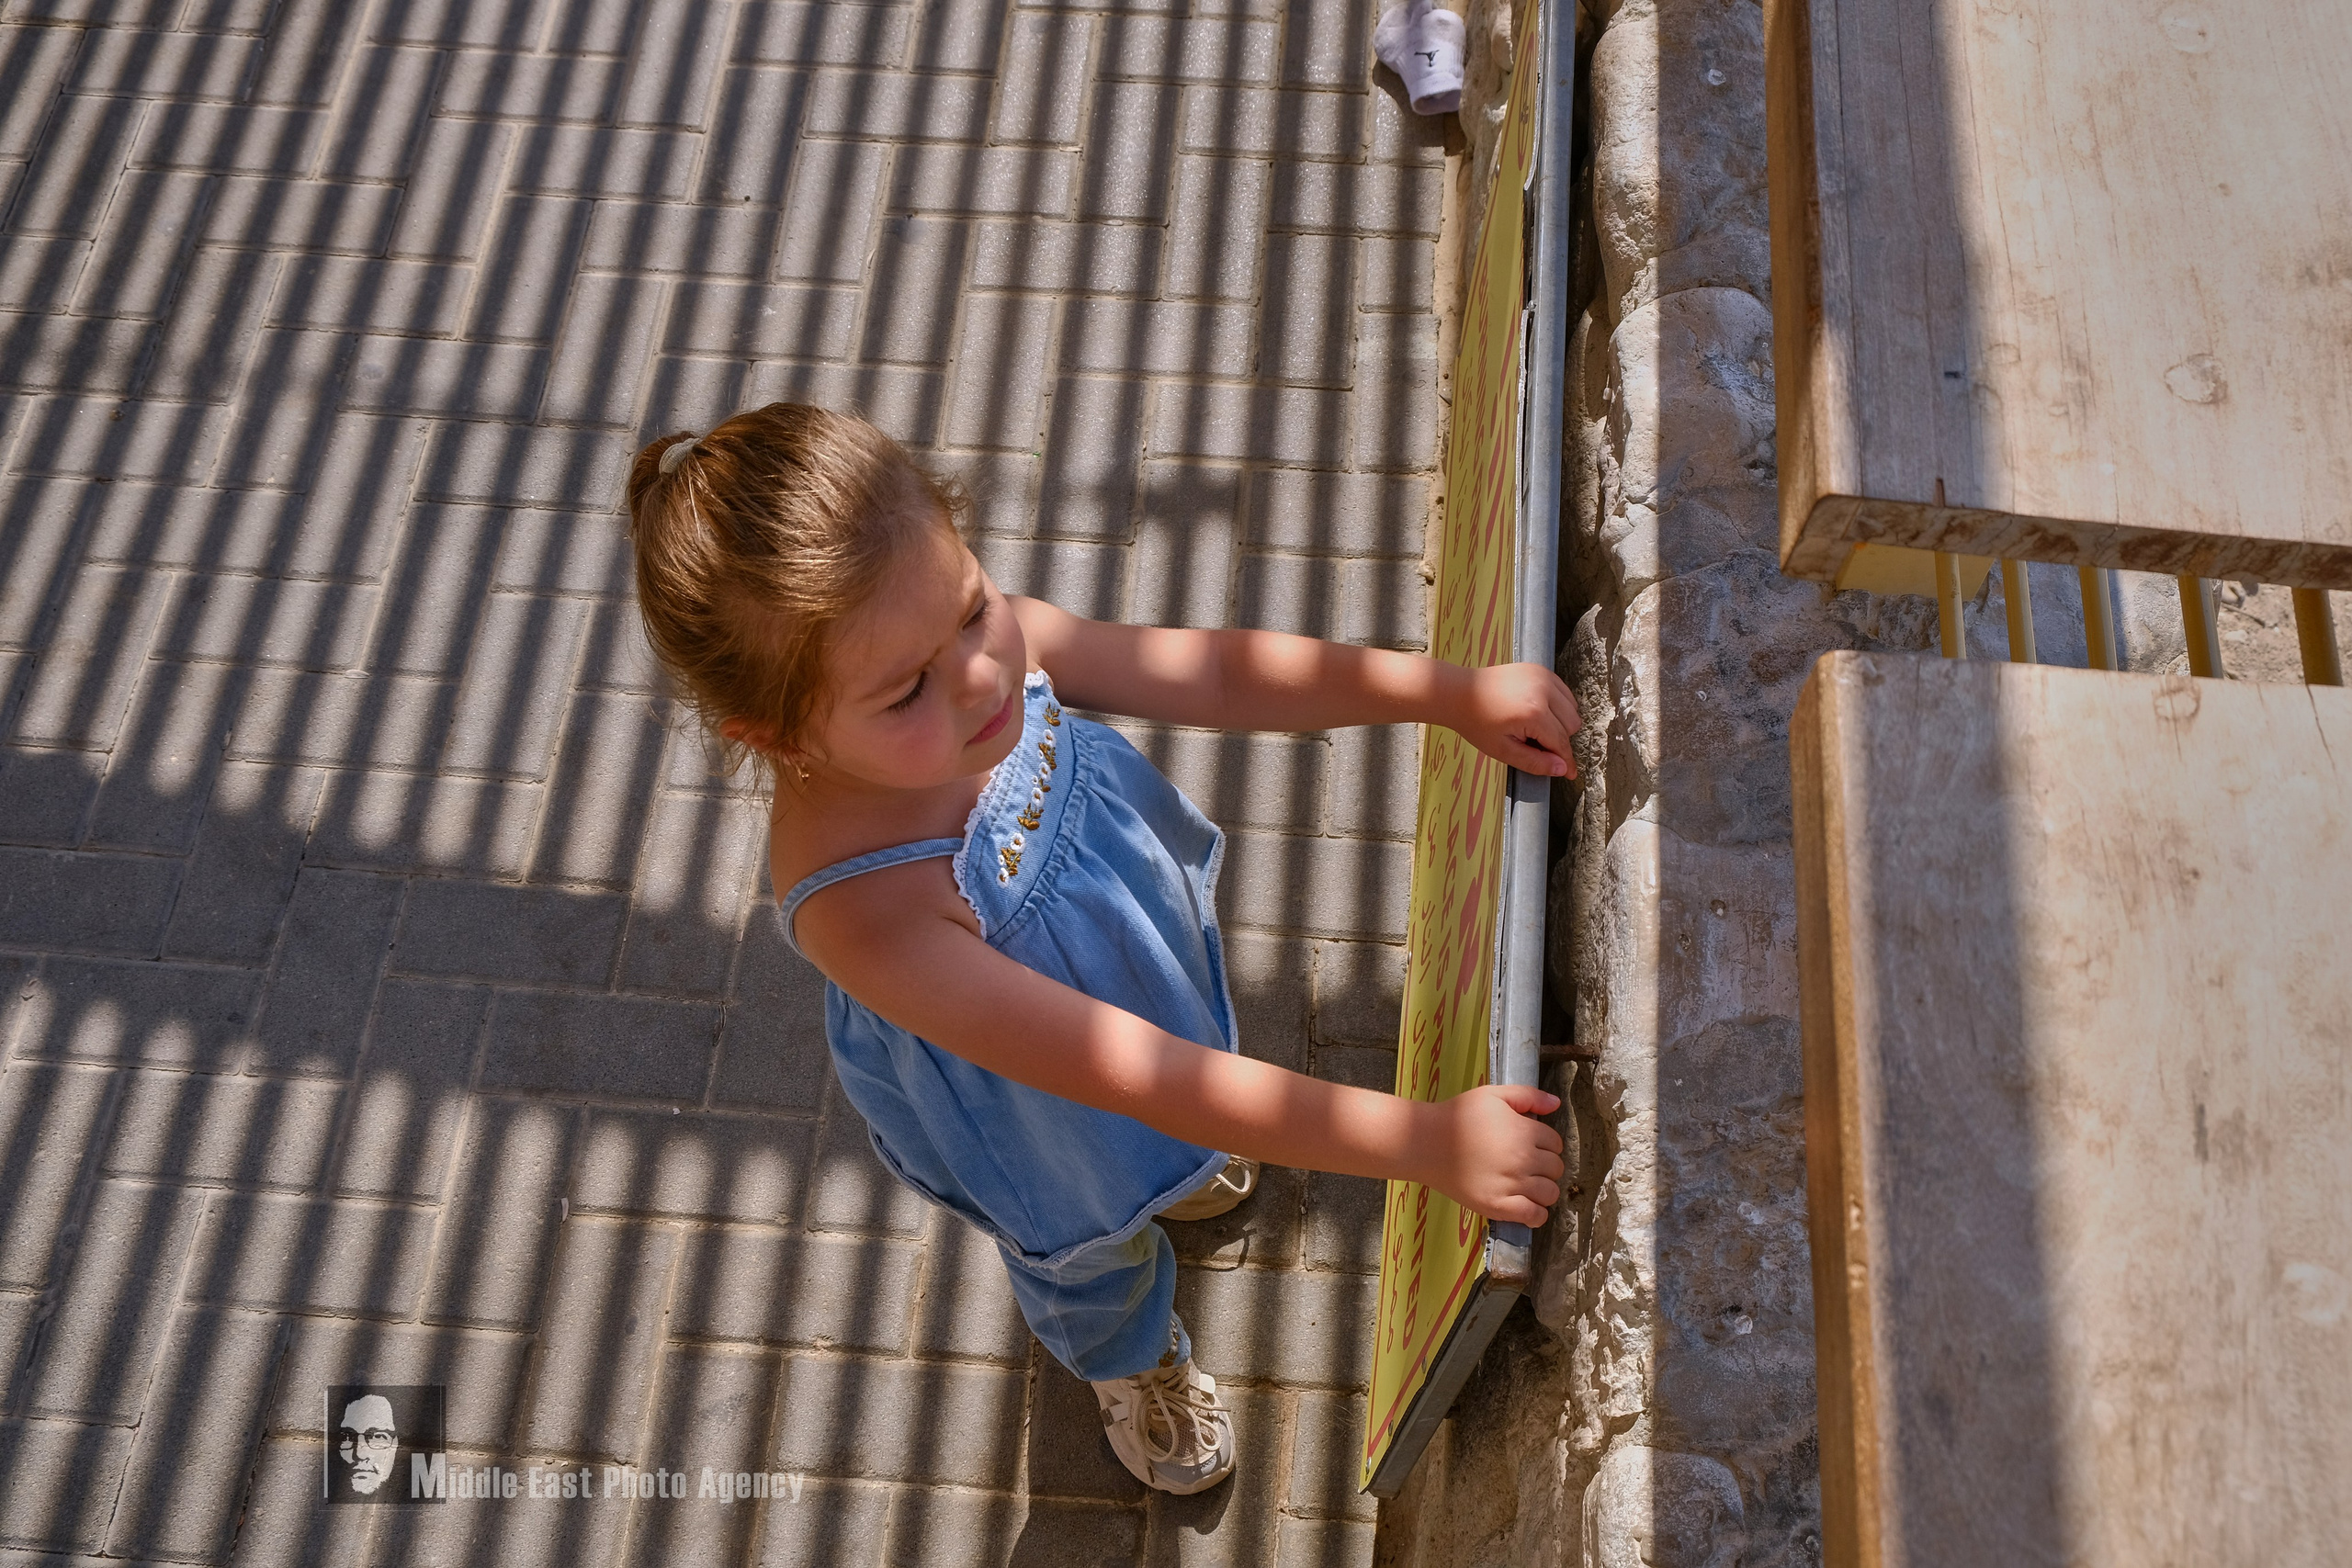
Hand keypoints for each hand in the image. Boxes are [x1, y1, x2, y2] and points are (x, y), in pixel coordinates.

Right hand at [1418, 1084, 1566, 1224]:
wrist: (1425, 1142)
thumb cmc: (1458, 1116)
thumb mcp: (1492, 1095)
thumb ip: (1528, 1095)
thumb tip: (1556, 1103)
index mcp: (1525, 1132)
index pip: (1556, 1144)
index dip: (1546, 1144)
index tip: (1532, 1145)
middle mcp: (1523, 1159)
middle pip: (1556, 1169)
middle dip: (1546, 1166)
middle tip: (1527, 1165)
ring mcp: (1511, 1185)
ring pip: (1550, 1193)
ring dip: (1544, 1190)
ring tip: (1528, 1186)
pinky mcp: (1498, 1206)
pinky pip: (1534, 1216)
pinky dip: (1537, 1214)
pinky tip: (1529, 1207)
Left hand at [1455, 663, 1579, 777]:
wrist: (1460, 693)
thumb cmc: (1476, 720)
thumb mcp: (1503, 750)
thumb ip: (1534, 762)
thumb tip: (1560, 768)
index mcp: (1534, 712)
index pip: (1561, 742)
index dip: (1566, 761)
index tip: (1570, 773)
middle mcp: (1543, 690)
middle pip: (1572, 725)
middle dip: (1558, 739)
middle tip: (1533, 741)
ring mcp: (1543, 677)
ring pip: (1572, 708)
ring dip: (1560, 721)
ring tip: (1533, 726)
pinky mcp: (1541, 669)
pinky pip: (1564, 692)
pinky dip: (1558, 705)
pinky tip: (1538, 711)